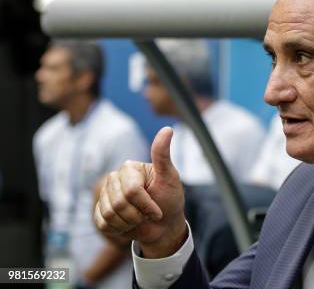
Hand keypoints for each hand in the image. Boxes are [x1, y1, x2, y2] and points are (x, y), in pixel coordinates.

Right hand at [94, 127, 186, 257]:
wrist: (163, 225)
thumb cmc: (169, 199)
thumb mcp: (170, 177)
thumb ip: (163, 155)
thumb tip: (167, 129)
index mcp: (129, 168)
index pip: (132, 191)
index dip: (147, 205)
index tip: (158, 210)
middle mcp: (114, 178)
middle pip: (119, 204)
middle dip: (138, 215)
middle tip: (148, 215)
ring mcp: (105, 195)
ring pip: (109, 215)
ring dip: (129, 223)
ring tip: (139, 219)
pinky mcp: (99, 211)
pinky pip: (102, 224)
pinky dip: (119, 229)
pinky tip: (128, 224)